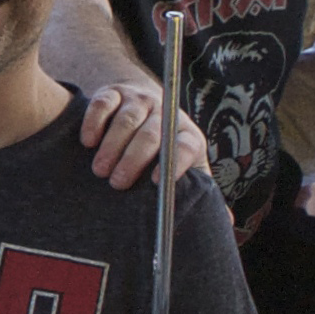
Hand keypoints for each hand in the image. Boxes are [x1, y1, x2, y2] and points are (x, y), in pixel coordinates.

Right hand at [74, 78, 212, 193]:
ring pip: (126, 120)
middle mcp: (165, 113)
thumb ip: (200, 188)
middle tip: (116, 183)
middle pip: (152, 134)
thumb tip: (226, 222)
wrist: (146, 100)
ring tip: (99, 170)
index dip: (173, 162)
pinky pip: (103, 104)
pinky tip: (88, 142)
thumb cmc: (165, 145)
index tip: (155, 182)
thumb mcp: (188, 162)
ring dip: (111, 147)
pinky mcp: (113, 92)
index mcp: (186, 133)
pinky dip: (94, 123)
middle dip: (133, 159)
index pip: (185, 145)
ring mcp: (138, 99)